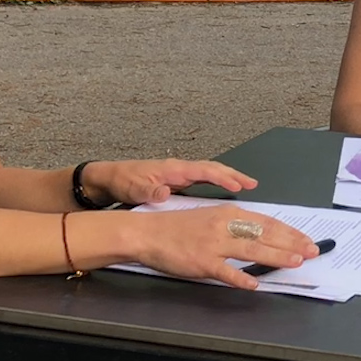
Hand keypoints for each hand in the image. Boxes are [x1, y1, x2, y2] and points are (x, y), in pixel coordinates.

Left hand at [83, 158, 257, 206]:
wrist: (108, 179)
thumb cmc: (122, 181)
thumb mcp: (133, 188)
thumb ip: (149, 191)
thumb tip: (164, 193)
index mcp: (173, 169)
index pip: (204, 170)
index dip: (224, 177)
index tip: (240, 184)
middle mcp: (178, 169)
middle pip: (212, 168)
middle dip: (233, 175)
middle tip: (252, 184)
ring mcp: (177, 174)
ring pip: (208, 173)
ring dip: (227, 178)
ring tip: (245, 186)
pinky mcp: (174, 181)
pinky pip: (201, 180)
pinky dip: (215, 183)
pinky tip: (223, 192)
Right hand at [132, 206, 317, 289]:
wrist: (149, 233)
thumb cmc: (179, 228)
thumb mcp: (211, 218)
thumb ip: (236, 225)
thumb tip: (262, 235)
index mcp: (229, 213)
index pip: (267, 222)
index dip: (290, 231)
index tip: (307, 239)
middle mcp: (224, 225)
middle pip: (265, 234)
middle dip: (292, 243)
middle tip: (313, 251)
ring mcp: (213, 244)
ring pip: (251, 250)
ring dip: (276, 257)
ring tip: (295, 262)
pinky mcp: (201, 262)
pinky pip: (225, 272)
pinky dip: (241, 278)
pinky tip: (255, 284)